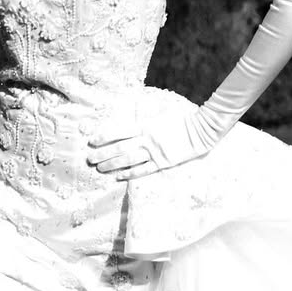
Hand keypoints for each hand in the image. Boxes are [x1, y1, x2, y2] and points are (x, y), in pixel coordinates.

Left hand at [87, 104, 215, 179]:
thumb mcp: (160, 113)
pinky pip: (143, 170)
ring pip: (128, 161)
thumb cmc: (181, 119)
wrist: (201, 130)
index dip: (104, 137)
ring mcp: (154, 153)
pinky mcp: (163, 163)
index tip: (92, 142)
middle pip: (120, 148)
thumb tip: (131, 118)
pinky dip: (130, 174)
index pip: (119, 132)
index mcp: (145, 126)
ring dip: (112, 165)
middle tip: (90, 159)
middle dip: (103, 154)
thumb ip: (145, 118)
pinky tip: (118, 177)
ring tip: (100, 169)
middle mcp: (147, 140)